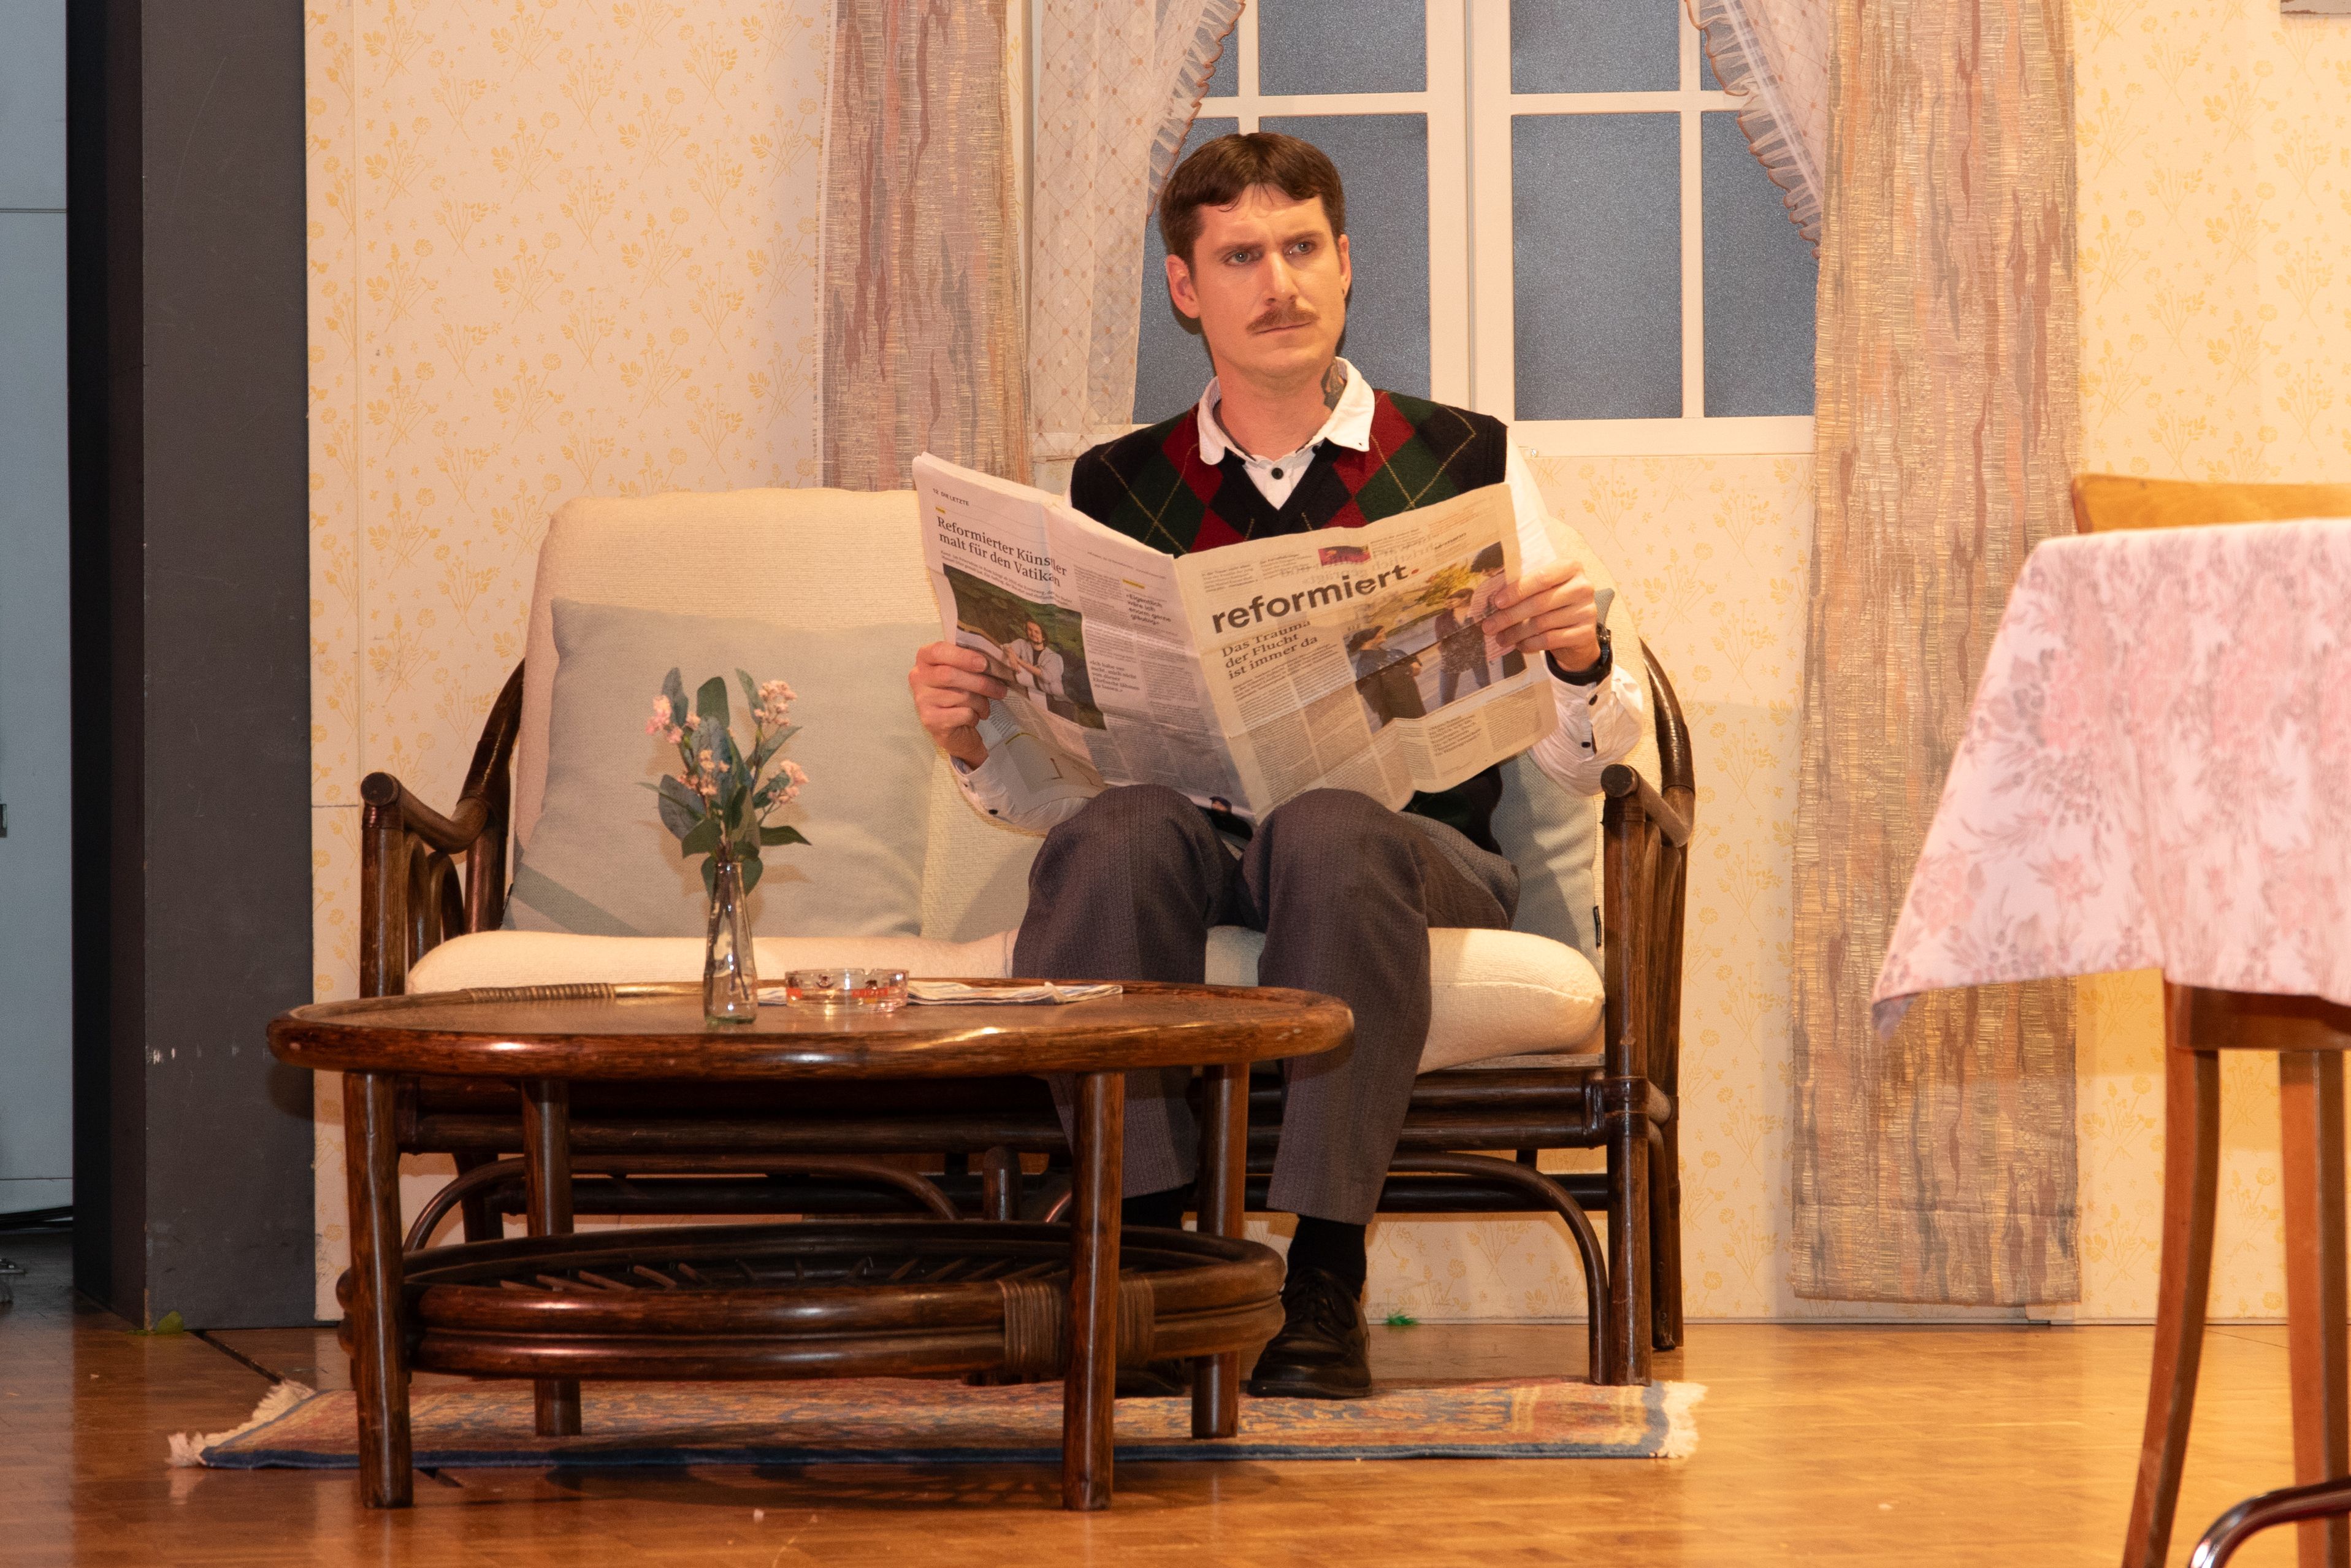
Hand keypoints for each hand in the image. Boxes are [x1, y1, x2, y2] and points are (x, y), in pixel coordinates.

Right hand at [908, 641, 1003, 767]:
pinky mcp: (930, 720)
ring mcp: (922, 700)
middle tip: (1000, 690)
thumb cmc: (960, 693)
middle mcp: (918, 677)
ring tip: (984, 707)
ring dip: (981, 703)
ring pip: (960, 696)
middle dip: (981, 683)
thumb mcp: (963, 672)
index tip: (984, 663)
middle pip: (950, 675)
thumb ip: (970, 661)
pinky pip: (962, 714)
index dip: (963, 656)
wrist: (955, 729)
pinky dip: (974, 716)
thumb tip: (996, 658)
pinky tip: (973, 718)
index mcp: (925, 659)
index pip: (938, 651)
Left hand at [1485, 559, 1599, 671]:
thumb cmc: (1554, 605)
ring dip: (1516, 633)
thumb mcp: (1543, 590)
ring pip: (1542, 623)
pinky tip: (1519, 645)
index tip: (1496, 602)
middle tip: (1489, 626)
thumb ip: (1525, 588)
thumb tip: (1492, 602)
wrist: (1578, 632)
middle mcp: (1582, 587)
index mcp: (1571, 568)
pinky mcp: (1585, 633)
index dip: (1517, 590)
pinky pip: (1550, 639)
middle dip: (1509, 616)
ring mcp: (1587, 611)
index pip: (1541, 577)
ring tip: (1500, 638)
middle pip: (1539, 602)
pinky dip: (1530, 644)